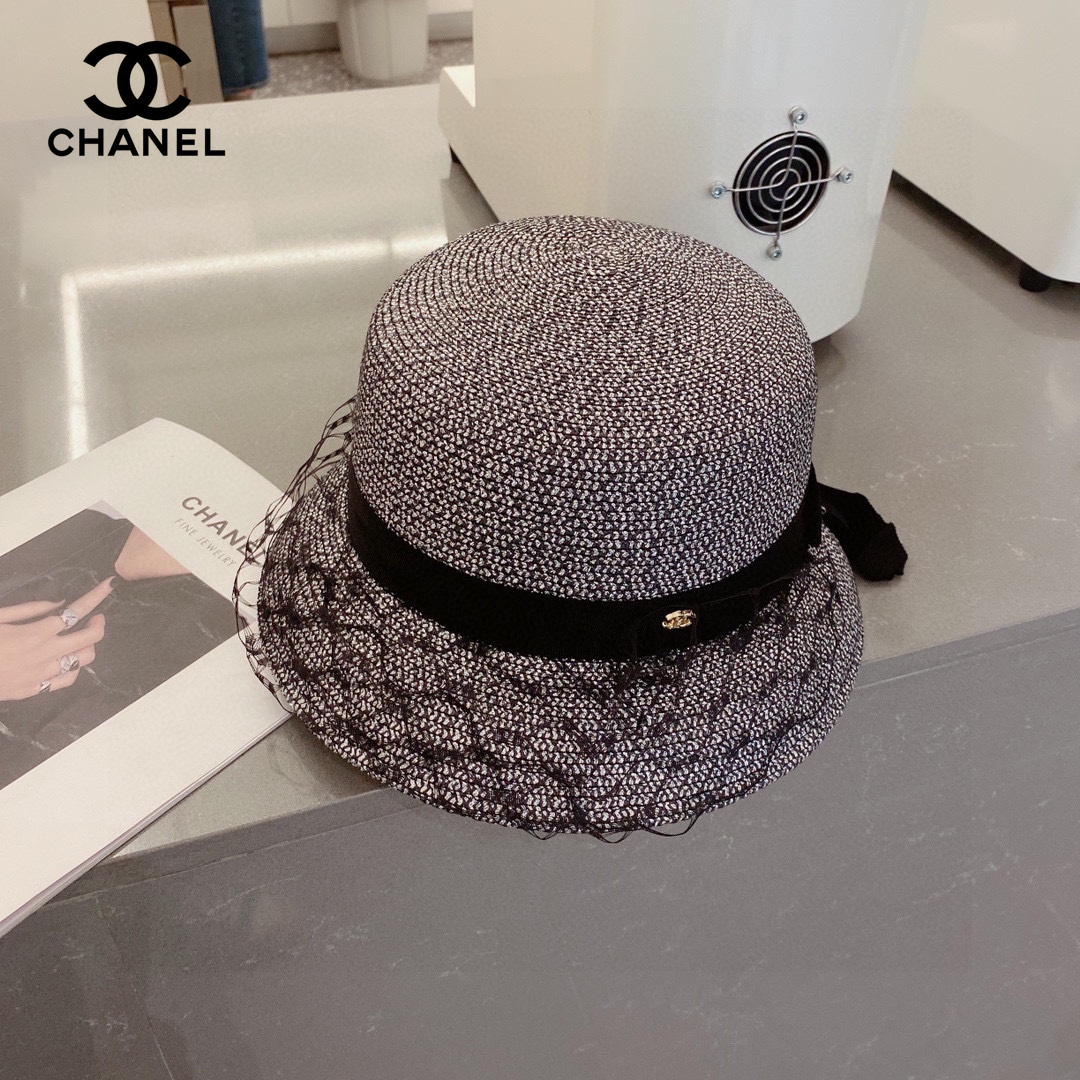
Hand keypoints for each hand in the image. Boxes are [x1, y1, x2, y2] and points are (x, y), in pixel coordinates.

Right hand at [0, 579, 111, 700]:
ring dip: (88, 646)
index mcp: (36, 632)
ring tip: (81, 638)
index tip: (108, 586)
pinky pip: (67, 680)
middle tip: (95, 617)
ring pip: (83, 660)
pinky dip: (74, 667)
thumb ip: (30, 609)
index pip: (77, 611)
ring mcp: (41, 675)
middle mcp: (45, 654)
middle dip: (98, 624)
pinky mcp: (33, 690)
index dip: (96, 597)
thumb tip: (59, 603)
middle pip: (90, 638)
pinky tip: (68, 659)